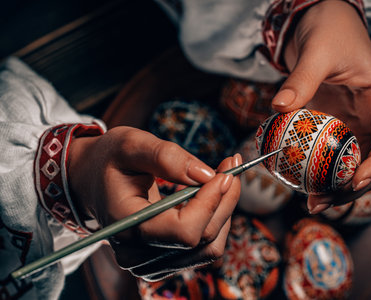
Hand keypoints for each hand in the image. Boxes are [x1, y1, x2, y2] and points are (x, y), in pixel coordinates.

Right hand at [68, 126, 241, 279]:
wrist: (91, 181)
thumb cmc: (109, 160)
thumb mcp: (131, 145)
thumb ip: (166, 157)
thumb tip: (207, 174)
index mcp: (125, 225)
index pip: (183, 231)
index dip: (211, 202)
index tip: (225, 171)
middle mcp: (136, 253)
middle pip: (201, 240)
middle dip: (224, 200)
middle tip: (231, 166)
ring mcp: (149, 263)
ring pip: (209, 248)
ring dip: (224, 211)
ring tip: (223, 178)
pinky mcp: (162, 261)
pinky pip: (203, 249)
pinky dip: (215, 222)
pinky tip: (211, 197)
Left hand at [271, 0, 370, 212]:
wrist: (322, 23)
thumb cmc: (330, 32)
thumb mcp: (317, 51)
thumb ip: (301, 79)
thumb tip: (280, 107)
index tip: (352, 181)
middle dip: (352, 186)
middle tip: (322, 200)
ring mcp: (355, 124)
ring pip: (353, 163)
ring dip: (336, 186)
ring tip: (312, 202)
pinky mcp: (336, 126)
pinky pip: (332, 154)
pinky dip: (320, 171)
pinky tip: (302, 183)